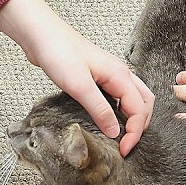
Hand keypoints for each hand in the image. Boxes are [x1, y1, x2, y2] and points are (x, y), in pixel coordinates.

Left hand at [0, 0, 153, 155]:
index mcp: (120, 75)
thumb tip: (115, 132)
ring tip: (123, 135)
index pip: (140, 109)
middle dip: (141, 125)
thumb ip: (100, 110)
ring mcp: (110, 75)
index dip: (135, 132)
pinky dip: (120, 111)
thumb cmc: (59, 53)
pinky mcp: (98, 77)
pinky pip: (118, 96)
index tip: (124, 150)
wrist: (41, 35)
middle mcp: (120, 74)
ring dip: (133, 118)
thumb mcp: (79, 86)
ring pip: (134, 99)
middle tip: (128, 145)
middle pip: (144, 103)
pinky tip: (109, 119)